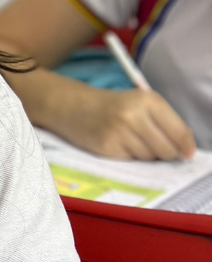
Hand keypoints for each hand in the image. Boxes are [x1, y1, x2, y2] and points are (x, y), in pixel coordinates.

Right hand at [62, 86, 195, 160]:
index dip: (186, 146)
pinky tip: (120, 144)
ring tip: (132, 140)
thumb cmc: (114, 106)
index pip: (179, 131)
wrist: (74, 106)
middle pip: (166, 149)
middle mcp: (133, 115)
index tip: (187, 153)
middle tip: (156, 146)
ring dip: (146, 154)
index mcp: (148, 100)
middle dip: (166, 152)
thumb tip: (186, 150)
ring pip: (149, 157)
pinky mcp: (107, 147)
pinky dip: (130, 156)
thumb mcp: (141, 103)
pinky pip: (131, 160)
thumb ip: (166, 122)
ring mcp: (119, 132)